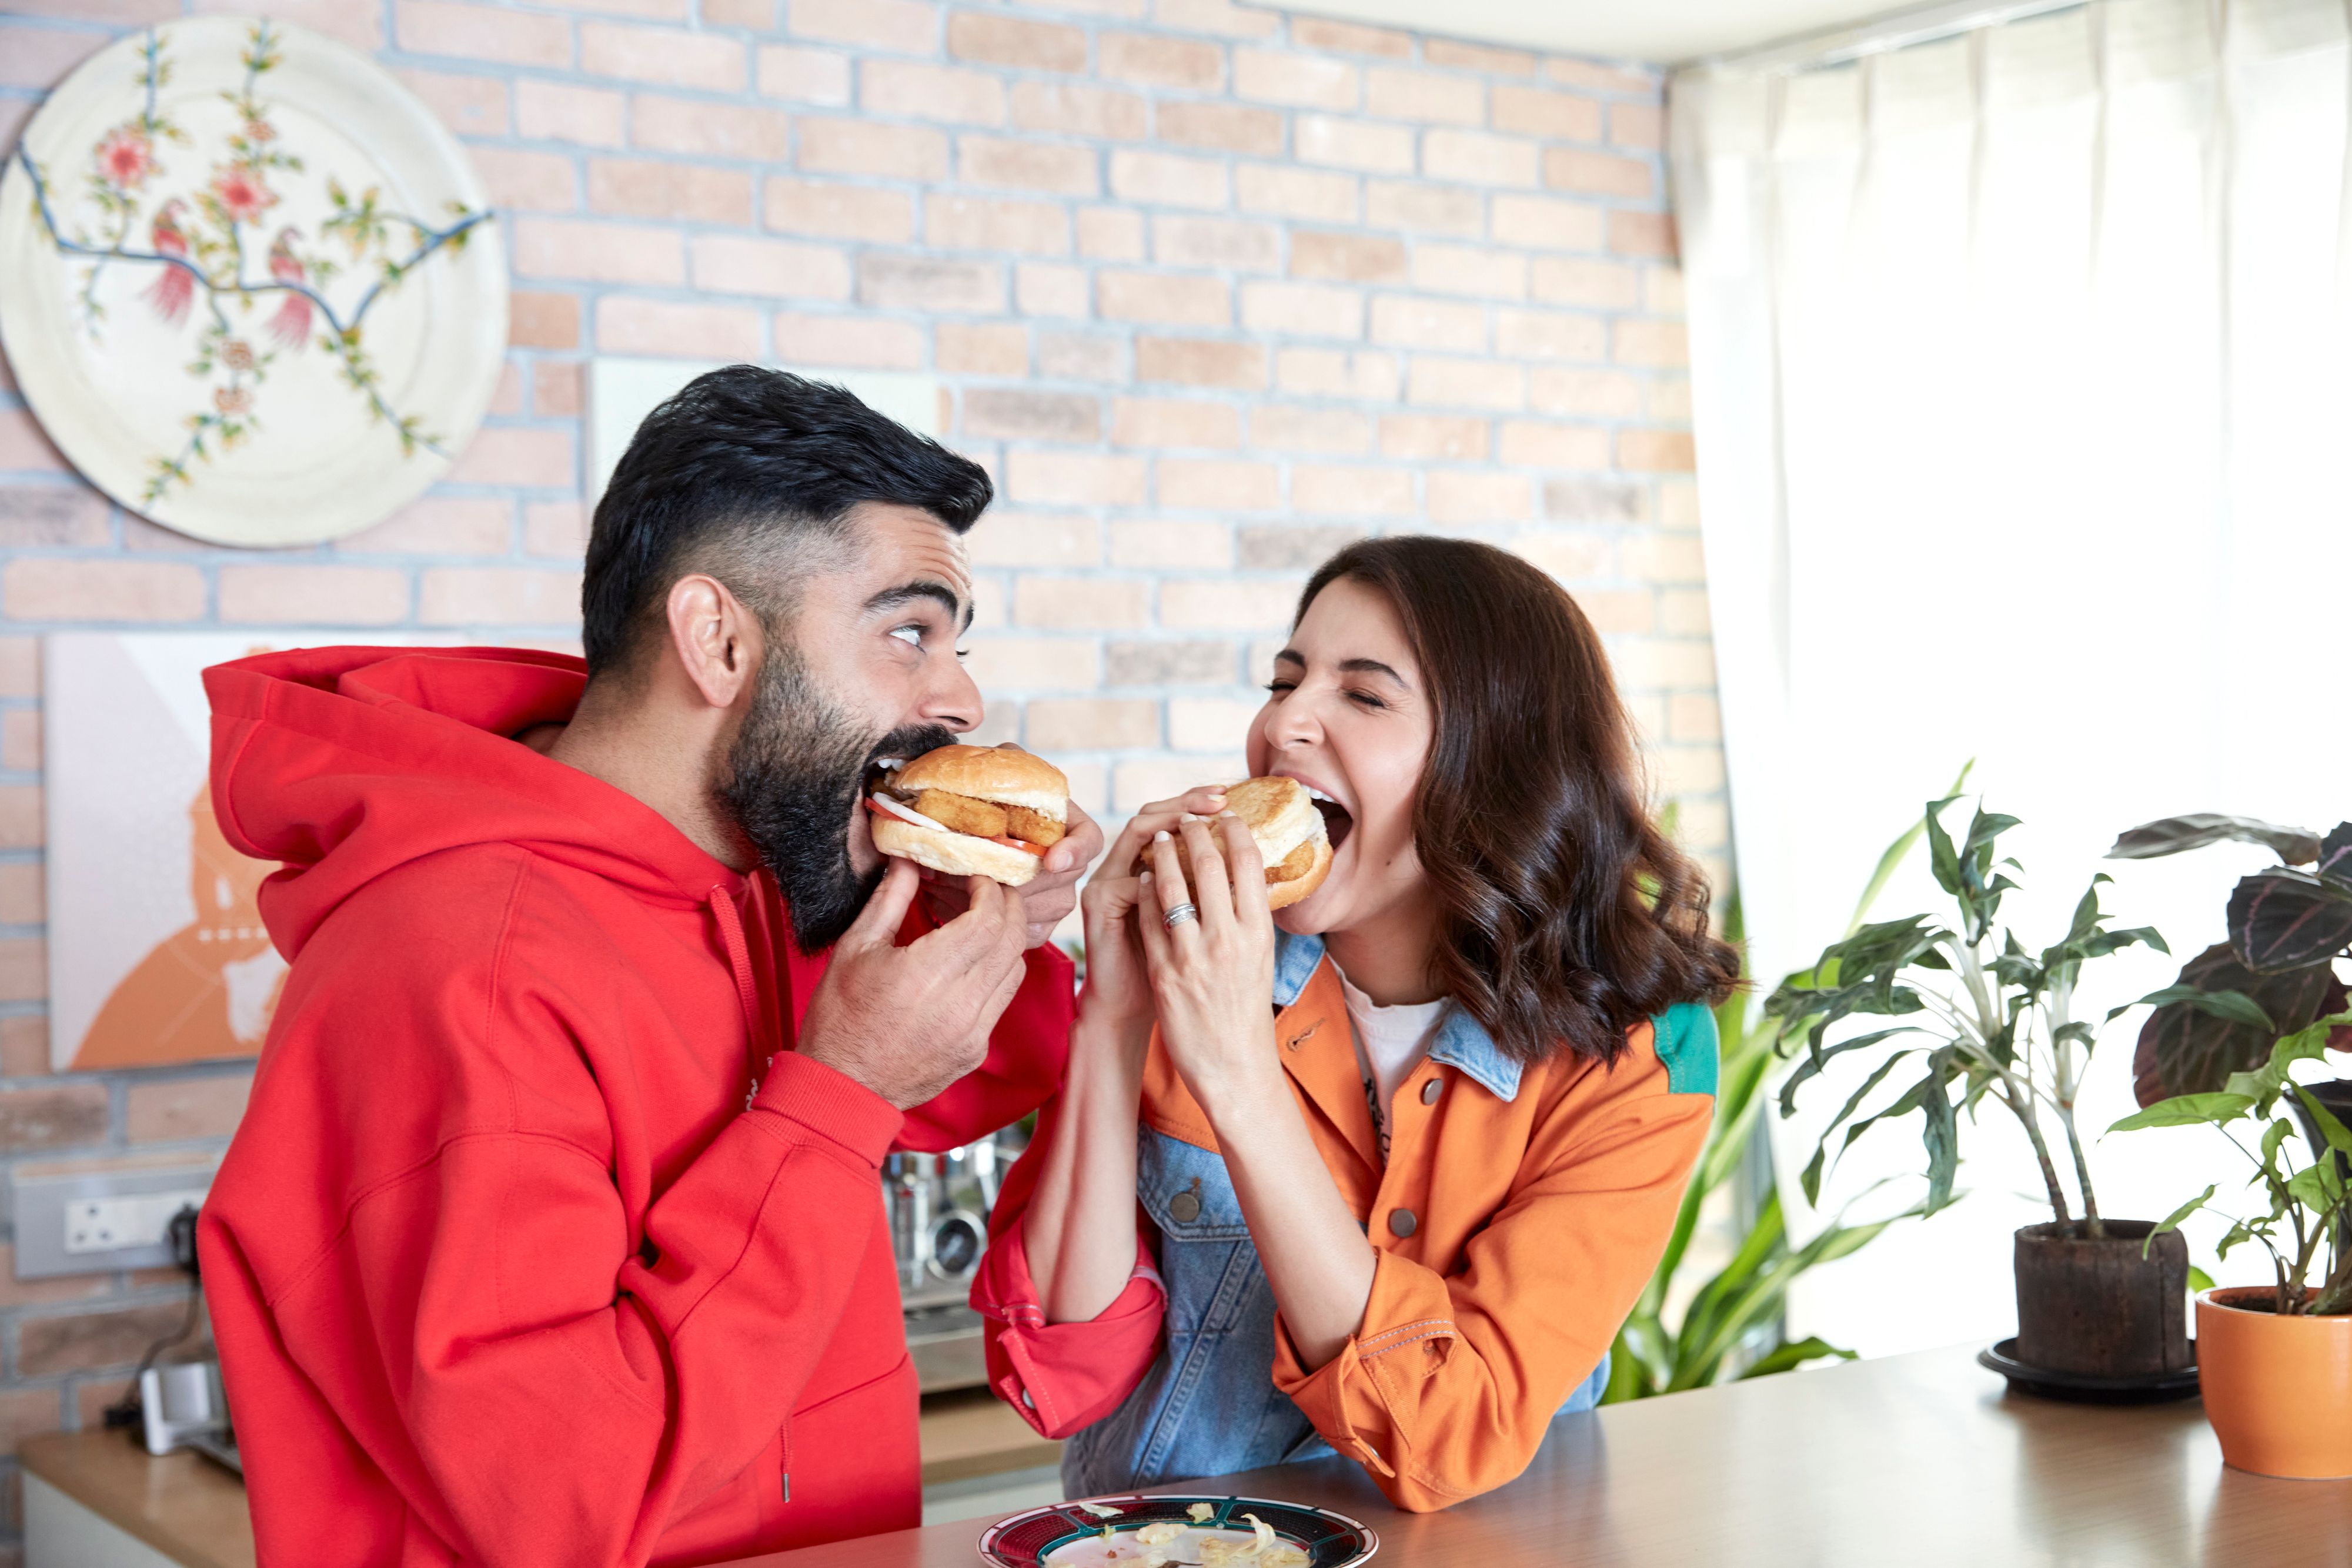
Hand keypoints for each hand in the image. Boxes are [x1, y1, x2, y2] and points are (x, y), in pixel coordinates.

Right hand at [798, 859, 1028, 1109]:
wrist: (842, 1088)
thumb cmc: (839, 1019)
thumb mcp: (855, 949)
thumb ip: (889, 900)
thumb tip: (907, 861)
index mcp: (926, 974)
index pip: (989, 919)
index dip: (990, 890)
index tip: (977, 877)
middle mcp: (959, 1005)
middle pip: (1012, 941)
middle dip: (1008, 907)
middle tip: (990, 890)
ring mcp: (973, 1033)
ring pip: (1016, 971)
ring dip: (1007, 940)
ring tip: (984, 923)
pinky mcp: (976, 1051)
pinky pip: (1002, 1001)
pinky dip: (998, 974)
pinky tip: (974, 964)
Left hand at [917, 748, 1106, 948]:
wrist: (949, 838)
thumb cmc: (974, 798)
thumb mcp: (991, 770)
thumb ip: (1004, 763)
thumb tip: (1007, 761)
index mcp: (1065, 823)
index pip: (1089, 840)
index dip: (1075, 851)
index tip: (1052, 860)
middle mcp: (1067, 863)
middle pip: (1059, 882)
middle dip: (1016, 880)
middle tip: (973, 871)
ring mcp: (1055, 898)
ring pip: (1036, 909)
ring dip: (997, 900)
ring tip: (953, 882)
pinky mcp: (1036, 926)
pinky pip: (1022, 933)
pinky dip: (990, 923)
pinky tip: (960, 902)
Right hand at [1077, 787, 1229, 1027]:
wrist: (1128, 1007)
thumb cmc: (1172, 972)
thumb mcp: (1198, 925)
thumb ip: (1210, 893)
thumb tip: (1258, 864)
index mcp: (1148, 868)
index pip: (1171, 818)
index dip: (1200, 804)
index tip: (1234, 799)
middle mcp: (1125, 866)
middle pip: (1153, 812)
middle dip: (1189, 802)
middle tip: (1221, 797)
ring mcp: (1107, 880)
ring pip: (1138, 829)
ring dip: (1172, 820)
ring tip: (1203, 817)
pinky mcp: (1098, 902)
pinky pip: (1130, 875)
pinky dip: (1157, 868)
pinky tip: (1183, 864)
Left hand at [1136, 813, 1278, 1099]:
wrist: (1233, 1068)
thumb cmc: (1248, 1013)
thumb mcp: (1261, 961)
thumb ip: (1250, 920)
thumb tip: (1244, 878)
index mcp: (1259, 933)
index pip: (1248, 865)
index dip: (1235, 832)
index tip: (1226, 816)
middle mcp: (1230, 939)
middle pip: (1209, 865)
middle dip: (1196, 831)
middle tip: (1188, 817)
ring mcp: (1194, 956)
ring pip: (1171, 886)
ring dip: (1163, 853)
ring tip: (1160, 838)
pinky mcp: (1165, 973)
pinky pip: (1149, 919)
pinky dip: (1144, 892)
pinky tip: (1141, 878)